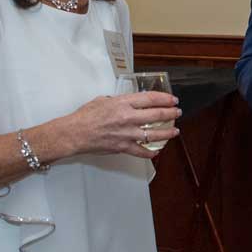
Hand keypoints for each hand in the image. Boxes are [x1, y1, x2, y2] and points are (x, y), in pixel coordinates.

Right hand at [56, 91, 180, 159]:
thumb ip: (119, 101)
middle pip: (157, 114)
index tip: (172, 100)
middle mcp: (128, 117)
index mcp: (123, 103)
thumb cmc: (85, 116)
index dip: (165, 99)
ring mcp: (127, 133)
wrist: (73, 133)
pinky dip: (150, 153)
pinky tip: (156, 151)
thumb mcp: (104, 100)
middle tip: (177, 113)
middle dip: (171, 113)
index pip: (151, 98)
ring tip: (175, 131)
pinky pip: (141, 151)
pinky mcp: (123, 147)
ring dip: (167, 133)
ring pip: (154, 134)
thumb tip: (130, 102)